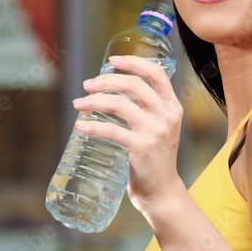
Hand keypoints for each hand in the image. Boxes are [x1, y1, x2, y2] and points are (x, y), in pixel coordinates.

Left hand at [72, 55, 185, 221]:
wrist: (162, 190)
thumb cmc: (155, 158)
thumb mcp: (160, 127)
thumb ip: (147, 108)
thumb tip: (114, 88)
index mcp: (173, 107)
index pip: (157, 73)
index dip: (134, 62)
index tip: (113, 60)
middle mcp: (167, 116)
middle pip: (134, 85)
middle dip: (106, 80)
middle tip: (87, 85)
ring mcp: (155, 131)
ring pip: (120, 104)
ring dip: (94, 101)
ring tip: (78, 104)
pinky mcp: (142, 148)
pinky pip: (111, 130)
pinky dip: (92, 126)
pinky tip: (80, 126)